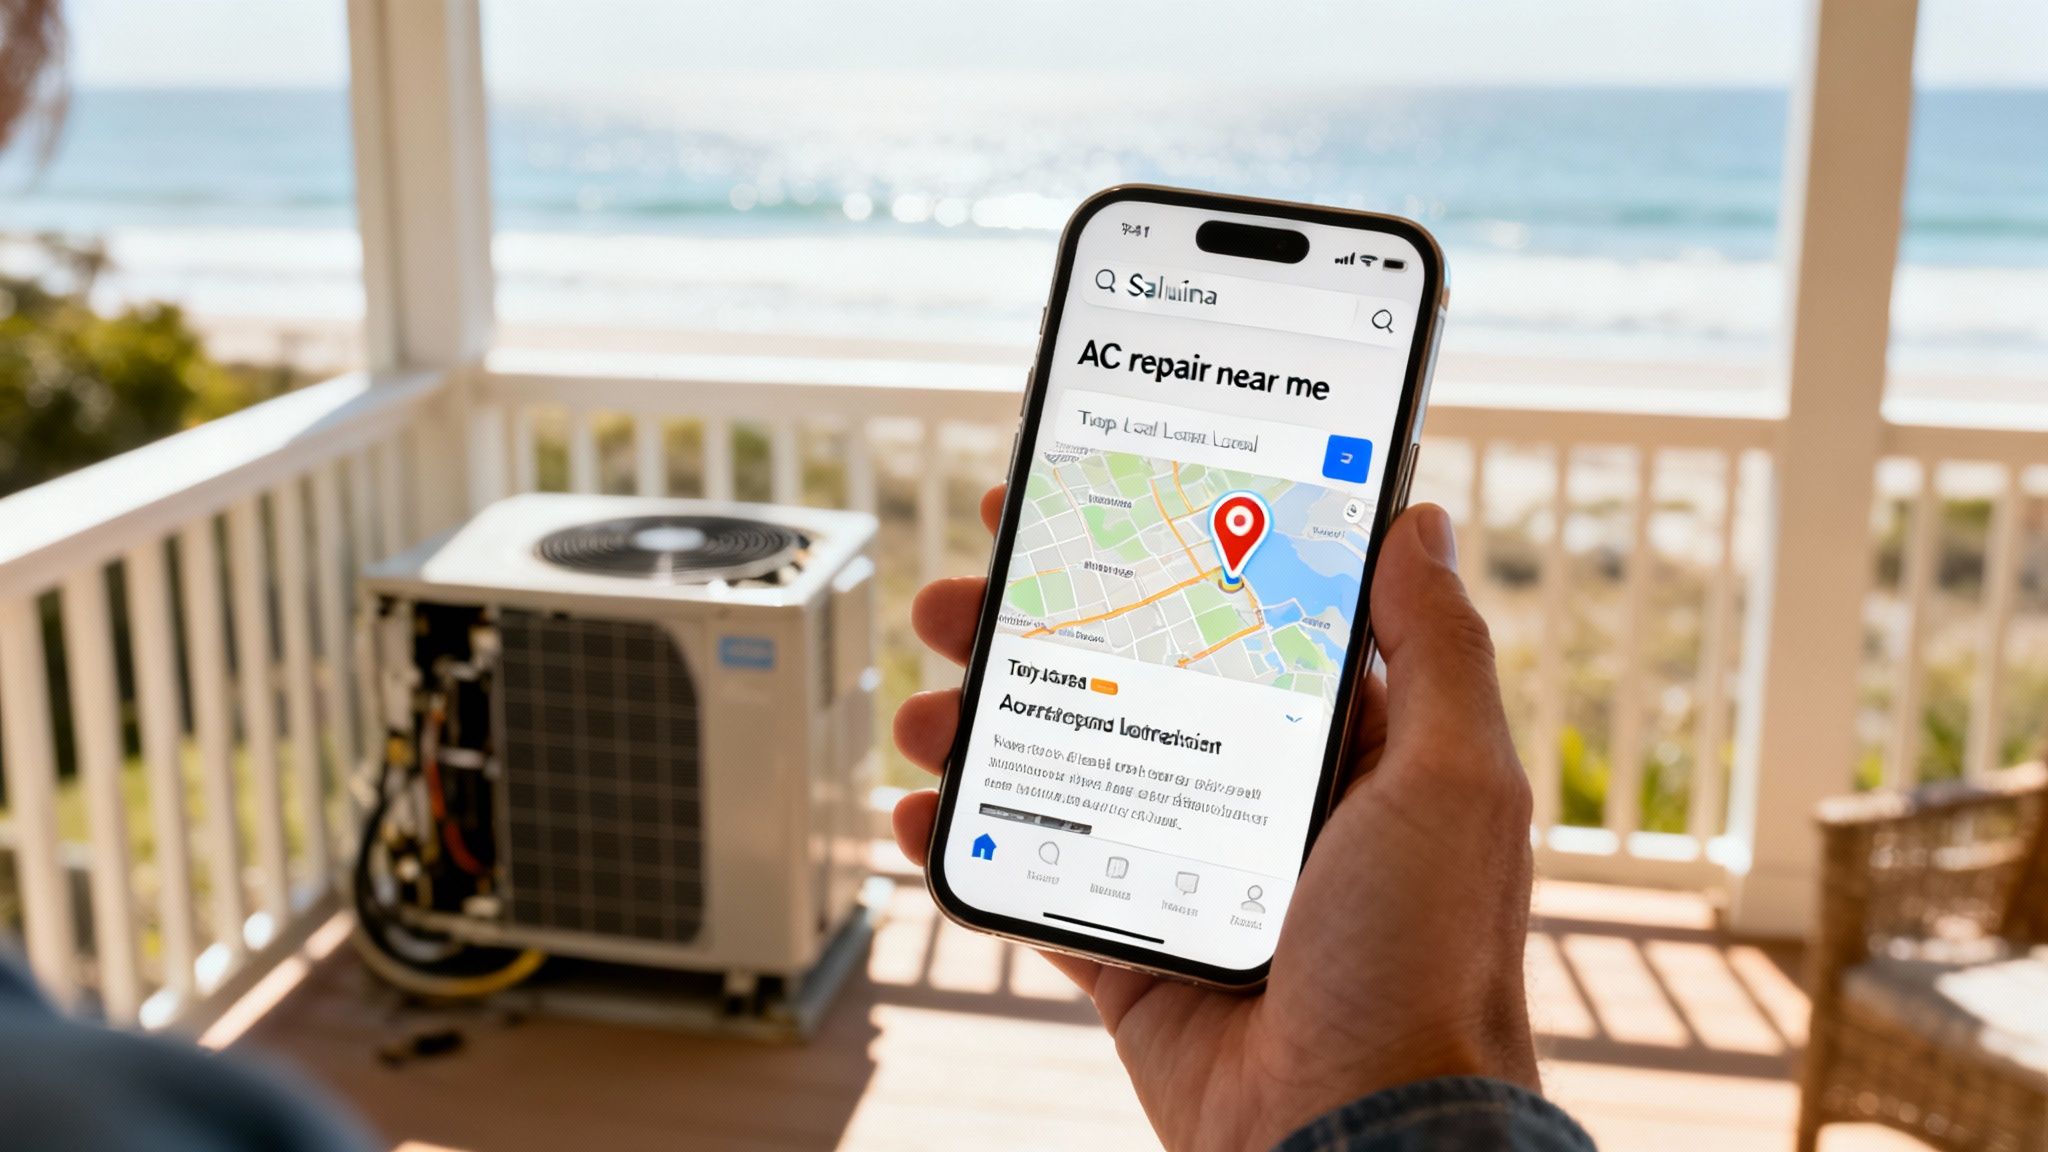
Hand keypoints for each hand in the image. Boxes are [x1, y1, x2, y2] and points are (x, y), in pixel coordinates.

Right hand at [891, 489, 1538, 1150]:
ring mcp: (1192, 876)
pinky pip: (1038, 878)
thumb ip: (1436, 649)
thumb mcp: (1453, 784)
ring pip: (1070, 771)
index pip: (1244, 618)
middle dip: (1037, 635)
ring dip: (987, 731)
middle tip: (961, 599)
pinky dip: (971, 846)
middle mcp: (1266, 801)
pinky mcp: (1135, 952)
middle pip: (1133, 682)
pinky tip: (923, 816)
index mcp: (1350, 750)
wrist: (1357, 1140)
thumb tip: (1423, 522)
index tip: (1086, 506)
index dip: (1164, 554)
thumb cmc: (1428, 966)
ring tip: (929, 714)